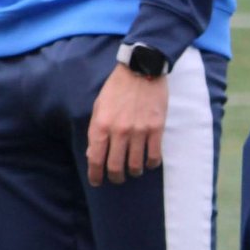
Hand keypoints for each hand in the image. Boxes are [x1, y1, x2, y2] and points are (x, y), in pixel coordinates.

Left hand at [86, 63, 168, 186]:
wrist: (141, 68)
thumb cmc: (117, 87)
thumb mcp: (99, 106)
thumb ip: (95, 131)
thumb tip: (93, 155)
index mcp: (101, 125)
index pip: (96, 160)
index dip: (95, 176)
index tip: (97, 181)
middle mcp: (119, 131)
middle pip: (116, 167)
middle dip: (115, 177)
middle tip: (117, 177)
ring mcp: (139, 131)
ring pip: (136, 165)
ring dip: (134, 172)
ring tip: (134, 170)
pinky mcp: (156, 128)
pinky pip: (154, 156)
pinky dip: (151, 164)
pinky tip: (149, 162)